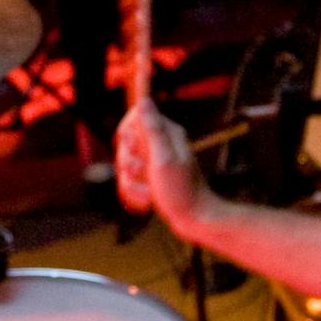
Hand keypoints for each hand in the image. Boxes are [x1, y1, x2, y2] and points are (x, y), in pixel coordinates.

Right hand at [115, 100, 204, 225]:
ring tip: (149, 193)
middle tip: (146, 174)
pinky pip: (129, 180)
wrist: (196, 220)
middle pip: (125, 143)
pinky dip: (134, 193)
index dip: (128, 134)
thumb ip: (153, 130)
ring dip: (132, 183)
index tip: (136, 150)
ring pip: (124, 165)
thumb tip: (144, 101)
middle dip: (129, 163)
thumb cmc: (182, 191)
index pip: (134, 118)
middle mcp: (161, 143)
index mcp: (167, 133)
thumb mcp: (164, 159)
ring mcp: (155, 161)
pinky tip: (147, 201)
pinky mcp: (152, 177)